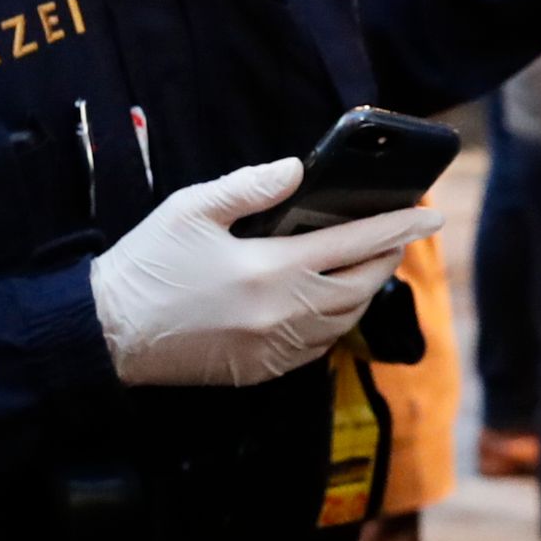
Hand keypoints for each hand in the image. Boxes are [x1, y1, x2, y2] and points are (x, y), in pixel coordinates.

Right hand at [85, 158, 438, 389]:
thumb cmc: (148, 264)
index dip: (397, 227)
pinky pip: (316, 348)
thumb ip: (250, 187)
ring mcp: (274, 349)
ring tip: (368, 266)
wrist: (110, 332)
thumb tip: (297, 170)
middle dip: (387, 259)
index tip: (430, 215)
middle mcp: (282, 314)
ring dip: (363, 292)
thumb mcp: (193, 209)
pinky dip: (333, 323)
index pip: (354, 244)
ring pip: (344, 322)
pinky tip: (327, 305)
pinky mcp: (260, 370)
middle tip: (399, 237)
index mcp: (270, 269)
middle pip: (359, 287)